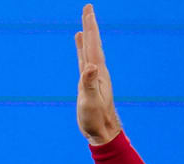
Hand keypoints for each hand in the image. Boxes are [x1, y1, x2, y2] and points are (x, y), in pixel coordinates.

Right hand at [74, 4, 121, 145]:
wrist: (103, 132)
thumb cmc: (95, 120)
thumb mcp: (90, 102)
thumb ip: (89, 83)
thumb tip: (90, 66)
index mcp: (97, 72)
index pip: (93, 44)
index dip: (90, 27)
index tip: (88, 11)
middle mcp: (97, 71)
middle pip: (92, 43)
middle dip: (90, 25)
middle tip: (88, 8)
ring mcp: (93, 76)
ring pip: (89, 51)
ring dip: (86, 37)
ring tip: (83, 25)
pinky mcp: (89, 83)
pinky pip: (84, 61)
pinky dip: (82, 51)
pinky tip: (80, 47)